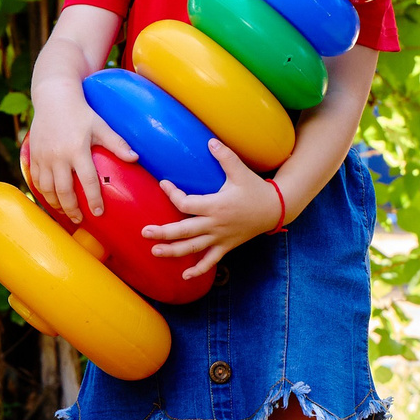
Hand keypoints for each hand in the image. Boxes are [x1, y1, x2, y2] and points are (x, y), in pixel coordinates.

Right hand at [24, 81, 134, 224]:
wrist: (54, 98)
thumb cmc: (82, 112)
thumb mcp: (101, 126)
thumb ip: (117, 144)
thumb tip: (135, 159)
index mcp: (77, 149)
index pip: (88, 181)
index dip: (93, 199)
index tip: (99, 213)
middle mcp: (58, 156)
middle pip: (64, 191)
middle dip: (72, 209)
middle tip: (80, 219)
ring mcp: (43, 157)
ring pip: (47, 189)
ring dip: (56, 205)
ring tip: (66, 212)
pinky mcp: (33, 156)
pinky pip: (36, 181)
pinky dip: (43, 194)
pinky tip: (52, 199)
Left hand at [146, 140, 280, 279]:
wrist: (274, 210)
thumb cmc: (255, 189)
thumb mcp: (241, 171)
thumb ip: (225, 156)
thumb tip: (210, 141)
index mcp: (216, 205)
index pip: (186, 204)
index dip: (172, 194)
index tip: (163, 184)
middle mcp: (215, 224)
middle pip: (184, 231)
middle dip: (163, 233)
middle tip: (144, 232)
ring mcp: (220, 238)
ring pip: (193, 249)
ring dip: (173, 252)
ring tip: (155, 252)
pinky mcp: (226, 246)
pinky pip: (210, 261)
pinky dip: (198, 270)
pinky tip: (184, 277)